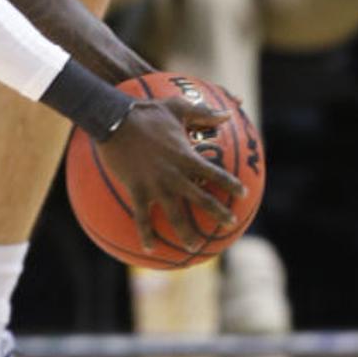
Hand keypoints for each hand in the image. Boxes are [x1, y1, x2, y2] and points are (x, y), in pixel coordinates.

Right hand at [99, 97, 244, 251]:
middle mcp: (175, 175)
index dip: (230, 184)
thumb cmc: (145, 112)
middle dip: (218, 214)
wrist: (114, 120)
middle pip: (202, 200)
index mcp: (185, 156)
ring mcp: (156, 185)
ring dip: (187, 233)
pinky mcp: (137, 190)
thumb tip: (228, 114)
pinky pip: (142, 218)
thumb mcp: (176, 107)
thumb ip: (202, 112)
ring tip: (195, 247)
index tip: (243, 194)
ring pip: (176, 215)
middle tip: (231, 225)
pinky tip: (149, 249)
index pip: (214, 174)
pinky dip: (146, 234)